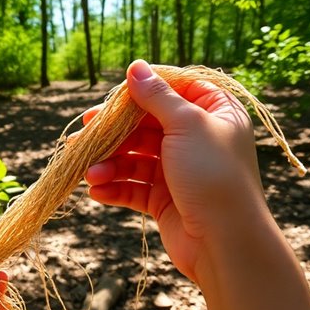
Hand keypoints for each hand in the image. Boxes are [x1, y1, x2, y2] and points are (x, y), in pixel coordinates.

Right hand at [83, 60, 265, 280]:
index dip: (142, 92)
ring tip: (88, 172)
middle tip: (84, 135)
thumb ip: (157, 96)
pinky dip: (115, 187)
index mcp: (215, 113)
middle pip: (147, 125)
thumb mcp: (186, 124)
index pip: (174, 90)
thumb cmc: (213, 174)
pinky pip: (134, 186)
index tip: (113, 98)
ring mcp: (180, 170)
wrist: (225, 242)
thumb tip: (135, 66)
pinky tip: (96, 190)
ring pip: (136, 158)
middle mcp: (198, 139)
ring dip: (110, 164)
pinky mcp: (166, 199)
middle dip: (115, 133)